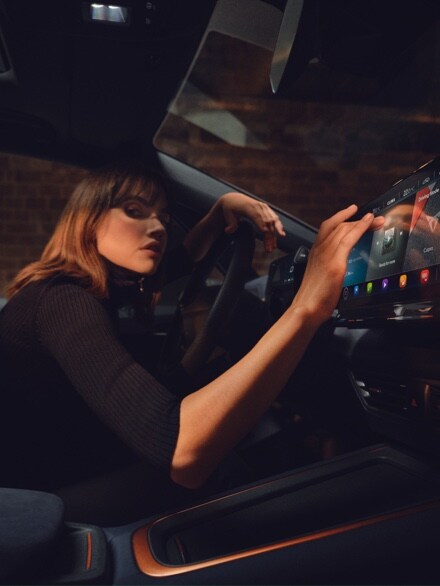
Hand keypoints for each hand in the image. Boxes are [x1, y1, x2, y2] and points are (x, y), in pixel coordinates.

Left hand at [219, 192, 285, 251]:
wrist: (234, 199)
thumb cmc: (230, 208)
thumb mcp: (227, 214)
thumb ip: (230, 223)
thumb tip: (229, 230)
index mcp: (248, 207)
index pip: (256, 216)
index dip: (261, 223)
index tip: (265, 232)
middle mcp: (258, 206)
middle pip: (266, 221)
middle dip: (269, 236)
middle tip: (268, 249)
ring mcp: (264, 208)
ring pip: (273, 221)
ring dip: (274, 234)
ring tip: (273, 247)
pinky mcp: (267, 210)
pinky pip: (275, 219)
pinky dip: (278, 227)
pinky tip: (281, 235)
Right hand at [292, 204, 384, 324]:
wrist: (306, 308)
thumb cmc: (312, 298)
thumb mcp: (320, 278)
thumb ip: (328, 268)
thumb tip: (338, 269)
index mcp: (315, 253)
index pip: (328, 228)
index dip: (341, 218)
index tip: (352, 213)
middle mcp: (319, 250)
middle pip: (338, 226)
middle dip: (356, 219)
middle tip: (373, 218)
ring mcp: (326, 254)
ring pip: (344, 229)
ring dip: (362, 221)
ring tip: (376, 219)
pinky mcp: (335, 262)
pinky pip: (349, 238)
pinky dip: (360, 227)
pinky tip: (369, 222)